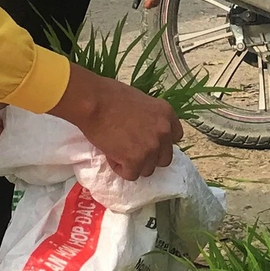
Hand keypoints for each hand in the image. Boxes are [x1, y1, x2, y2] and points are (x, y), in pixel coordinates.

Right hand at [49, 64, 179, 180]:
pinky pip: (131, 175)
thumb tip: (146, 130)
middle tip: (131, 150)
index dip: (161, 142)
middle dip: (149, 157)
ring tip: (118, 150)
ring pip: (147, 169)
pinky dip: (120, 168)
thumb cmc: (110, 96)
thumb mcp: (141, 101)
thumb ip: (150, 118)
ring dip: (134, 164)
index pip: (176, 138)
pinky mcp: (135, 160)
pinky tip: (111, 154)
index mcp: (167, 114)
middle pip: (164, 159)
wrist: (94, 102)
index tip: (148, 141)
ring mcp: (151, 148)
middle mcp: (164, 132)